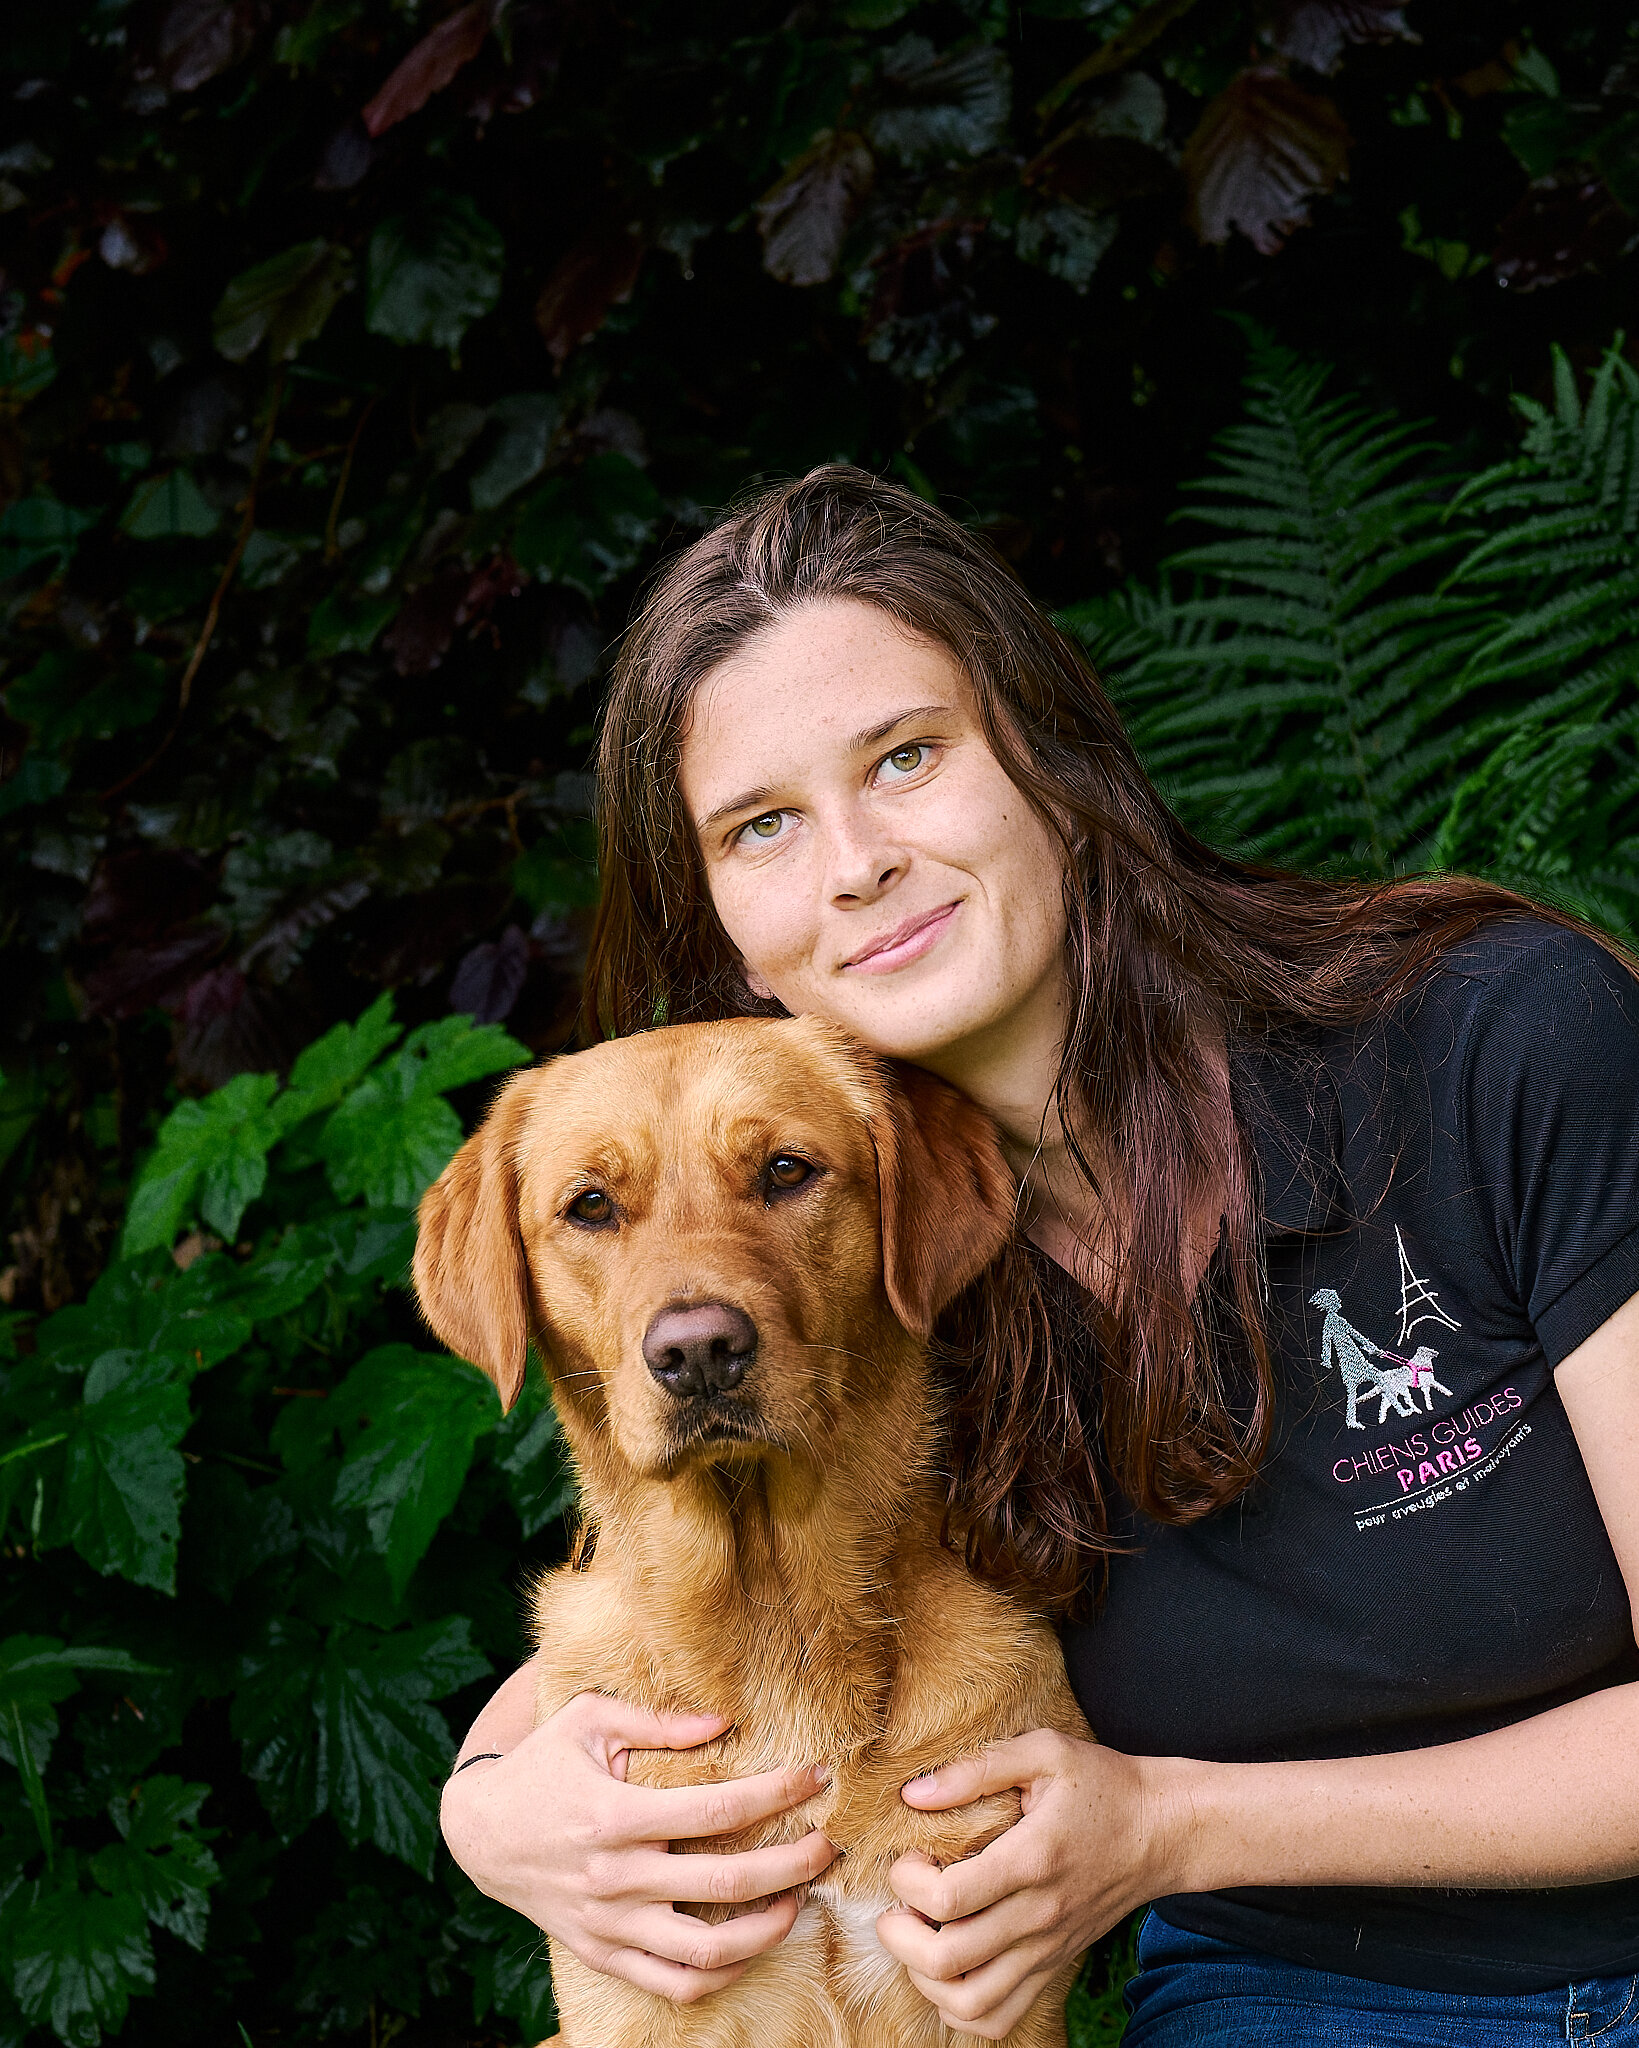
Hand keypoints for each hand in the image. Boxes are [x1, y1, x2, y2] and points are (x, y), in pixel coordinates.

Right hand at [442, 1688, 836, 2003]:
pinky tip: (751, 1942)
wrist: (480, 1832)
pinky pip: (672, 1985)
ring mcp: (609, 1926)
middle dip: (792, 1863)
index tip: (816, 1777)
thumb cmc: (543, 1765)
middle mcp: (614, 1877)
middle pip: (726, 1882)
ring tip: (799, 1898)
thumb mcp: (589, 1721)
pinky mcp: (602, 1955)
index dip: (777, 1793)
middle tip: (827, 1844)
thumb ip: (659, 1722)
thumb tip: (726, 1720)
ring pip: (707, 1950)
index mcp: (613, 1815)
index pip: (717, 1810)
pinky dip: (721, 1974)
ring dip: (767, 1928)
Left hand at [875, 1730, 1172, 2040]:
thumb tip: (913, 1793)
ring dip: (924, 1978)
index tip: (908, 1857)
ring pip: (969, 2003)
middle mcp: (1038, 1916)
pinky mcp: (1052, 1966)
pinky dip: (959, 2008)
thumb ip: (977, 1768)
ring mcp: (1047, 1950)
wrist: (1161, 1830)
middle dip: (899, 1935)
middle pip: (948, 1959)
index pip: (948, 1897)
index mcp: (1031, 1859)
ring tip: (916, 1939)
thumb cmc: (1101, 1784)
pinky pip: (998, 2018)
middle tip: (896, 1903)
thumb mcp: (1044, 1751)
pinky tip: (947, 1969)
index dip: (907, 1881)